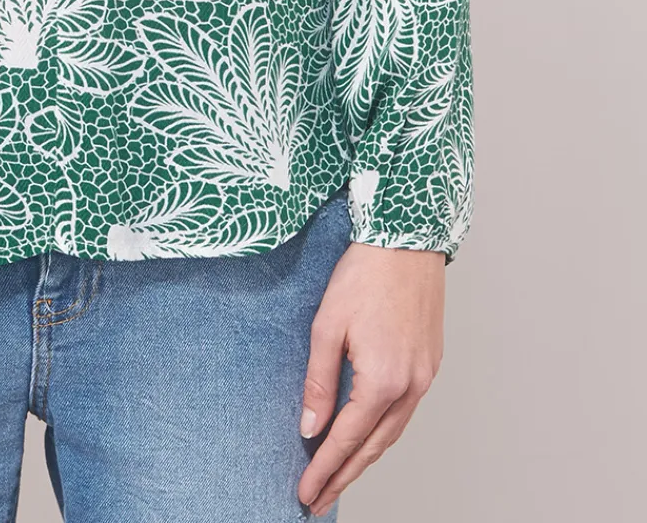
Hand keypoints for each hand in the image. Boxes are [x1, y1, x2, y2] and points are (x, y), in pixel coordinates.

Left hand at [297, 240, 444, 516]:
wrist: (407, 239)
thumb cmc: (364, 275)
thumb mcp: (327, 325)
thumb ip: (319, 381)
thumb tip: (309, 427)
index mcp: (383, 380)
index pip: (347, 440)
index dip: (324, 469)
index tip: (305, 493)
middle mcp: (411, 386)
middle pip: (373, 447)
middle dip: (344, 476)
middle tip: (318, 499)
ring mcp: (425, 377)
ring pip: (392, 433)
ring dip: (365, 459)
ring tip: (339, 476)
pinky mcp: (430, 363)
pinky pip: (405, 412)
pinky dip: (383, 432)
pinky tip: (368, 437)